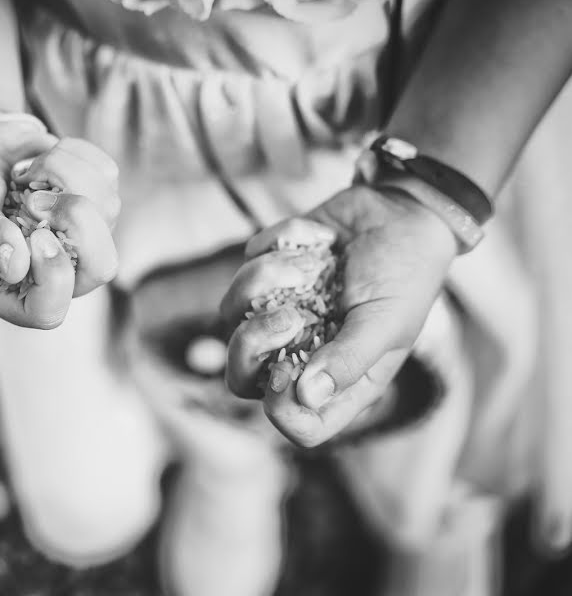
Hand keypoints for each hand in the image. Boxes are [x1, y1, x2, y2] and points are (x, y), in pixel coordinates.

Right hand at [0, 123, 119, 328]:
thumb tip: (16, 267)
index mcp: (11, 289)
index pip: (49, 312)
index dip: (53, 275)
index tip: (34, 234)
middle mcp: (52, 269)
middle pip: (102, 266)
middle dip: (76, 221)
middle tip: (34, 199)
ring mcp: (77, 232)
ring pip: (106, 210)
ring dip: (60, 176)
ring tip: (21, 172)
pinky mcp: (90, 193)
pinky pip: (105, 175)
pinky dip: (69, 156)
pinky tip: (35, 159)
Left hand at [221, 185, 457, 446]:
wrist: (400, 212)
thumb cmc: (405, 275)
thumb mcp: (388, 321)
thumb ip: (350, 359)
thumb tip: (306, 396)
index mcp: (336, 381)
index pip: (295, 424)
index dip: (281, 406)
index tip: (292, 365)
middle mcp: (298, 353)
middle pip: (239, 376)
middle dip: (254, 341)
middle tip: (291, 314)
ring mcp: (274, 311)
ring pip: (231, 312)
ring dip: (275, 277)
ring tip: (321, 261)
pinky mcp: (264, 270)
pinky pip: (248, 260)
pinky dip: (286, 244)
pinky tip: (323, 240)